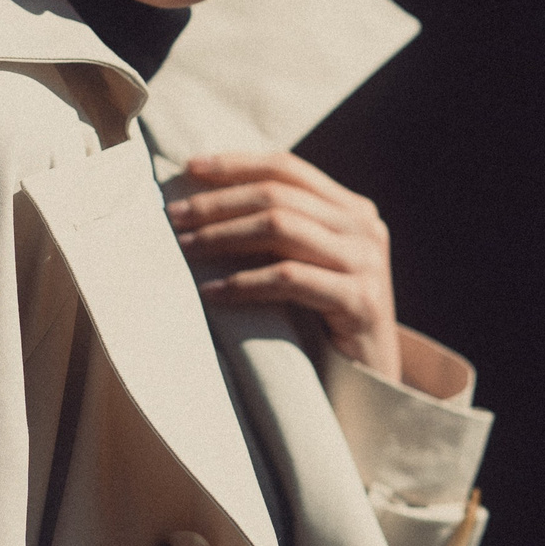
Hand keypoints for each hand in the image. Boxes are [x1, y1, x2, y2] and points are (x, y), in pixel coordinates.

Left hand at [166, 152, 400, 380]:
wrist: (370, 380)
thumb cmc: (325, 320)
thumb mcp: (312, 263)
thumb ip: (285, 230)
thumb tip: (207, 203)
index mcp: (352, 209)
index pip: (287, 168)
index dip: (236, 165)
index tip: (190, 168)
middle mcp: (364, 227)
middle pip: (277, 196)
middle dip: (218, 204)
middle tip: (174, 216)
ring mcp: (365, 262)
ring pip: (281, 229)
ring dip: (223, 236)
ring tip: (185, 248)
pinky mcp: (359, 300)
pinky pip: (288, 278)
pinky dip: (243, 282)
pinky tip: (212, 291)